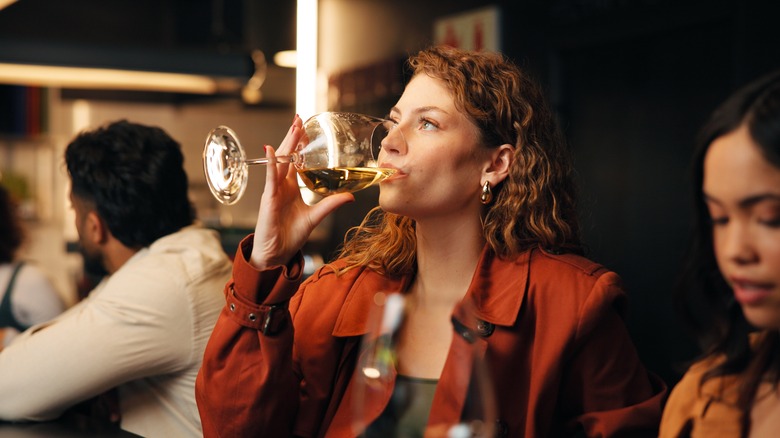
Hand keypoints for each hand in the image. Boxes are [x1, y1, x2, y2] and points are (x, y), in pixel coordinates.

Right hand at [250, 115, 353, 269]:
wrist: (277, 254)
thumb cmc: (290, 236)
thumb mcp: (316, 217)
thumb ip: (331, 204)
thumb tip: (350, 196)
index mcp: (291, 188)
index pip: (295, 161)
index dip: (300, 145)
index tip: (308, 130)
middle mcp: (281, 185)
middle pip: (287, 155)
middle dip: (293, 137)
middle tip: (299, 118)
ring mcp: (273, 190)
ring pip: (280, 161)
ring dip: (286, 143)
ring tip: (293, 127)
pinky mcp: (268, 198)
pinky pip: (269, 177)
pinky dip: (271, 163)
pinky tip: (270, 150)